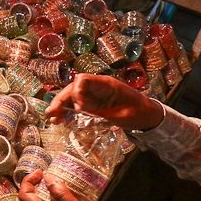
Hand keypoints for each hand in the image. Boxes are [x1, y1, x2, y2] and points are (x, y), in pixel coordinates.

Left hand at [19, 170, 117, 200]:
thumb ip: (63, 197)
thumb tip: (48, 178)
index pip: (25, 197)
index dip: (28, 182)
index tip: (41, 172)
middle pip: (28, 200)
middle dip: (33, 184)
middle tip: (47, 174)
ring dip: (41, 191)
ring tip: (55, 181)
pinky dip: (49, 198)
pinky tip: (63, 194)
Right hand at [46, 74, 164, 130]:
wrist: (148, 116)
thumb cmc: (138, 113)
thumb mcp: (120, 115)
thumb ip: (99, 111)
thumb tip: (78, 108)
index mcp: (106, 84)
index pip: (83, 80)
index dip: (75, 92)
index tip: (77, 108)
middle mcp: (97, 86)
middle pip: (73, 88)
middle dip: (61, 100)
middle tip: (51, 113)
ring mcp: (95, 94)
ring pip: (73, 96)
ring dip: (61, 106)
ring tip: (52, 119)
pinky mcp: (94, 103)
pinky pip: (78, 105)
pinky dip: (68, 111)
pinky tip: (60, 120)